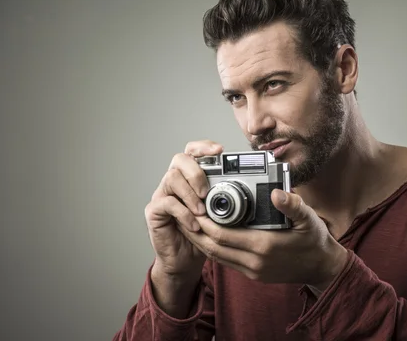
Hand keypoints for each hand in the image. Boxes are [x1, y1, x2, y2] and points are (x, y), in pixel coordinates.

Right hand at [145, 140, 222, 281]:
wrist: (185, 260)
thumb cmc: (204, 235)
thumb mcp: (221, 214)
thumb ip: (229, 198)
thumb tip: (252, 188)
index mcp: (190, 177)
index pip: (193, 151)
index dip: (204, 147)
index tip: (220, 150)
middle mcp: (174, 181)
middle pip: (179, 159)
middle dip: (196, 172)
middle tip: (207, 192)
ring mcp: (162, 194)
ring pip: (171, 178)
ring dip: (190, 193)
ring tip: (202, 211)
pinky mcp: (154, 211)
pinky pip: (166, 203)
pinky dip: (183, 213)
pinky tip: (195, 224)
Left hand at [178, 188, 348, 289]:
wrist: (322, 267)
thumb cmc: (314, 239)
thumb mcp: (308, 218)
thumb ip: (292, 204)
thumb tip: (276, 192)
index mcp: (264, 245)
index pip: (222, 235)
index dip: (204, 223)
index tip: (194, 207)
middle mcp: (255, 261)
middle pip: (213, 247)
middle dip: (196, 231)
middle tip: (184, 214)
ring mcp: (253, 270)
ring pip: (216, 257)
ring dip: (201, 241)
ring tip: (190, 224)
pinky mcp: (253, 274)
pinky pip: (226, 262)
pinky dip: (213, 249)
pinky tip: (208, 236)